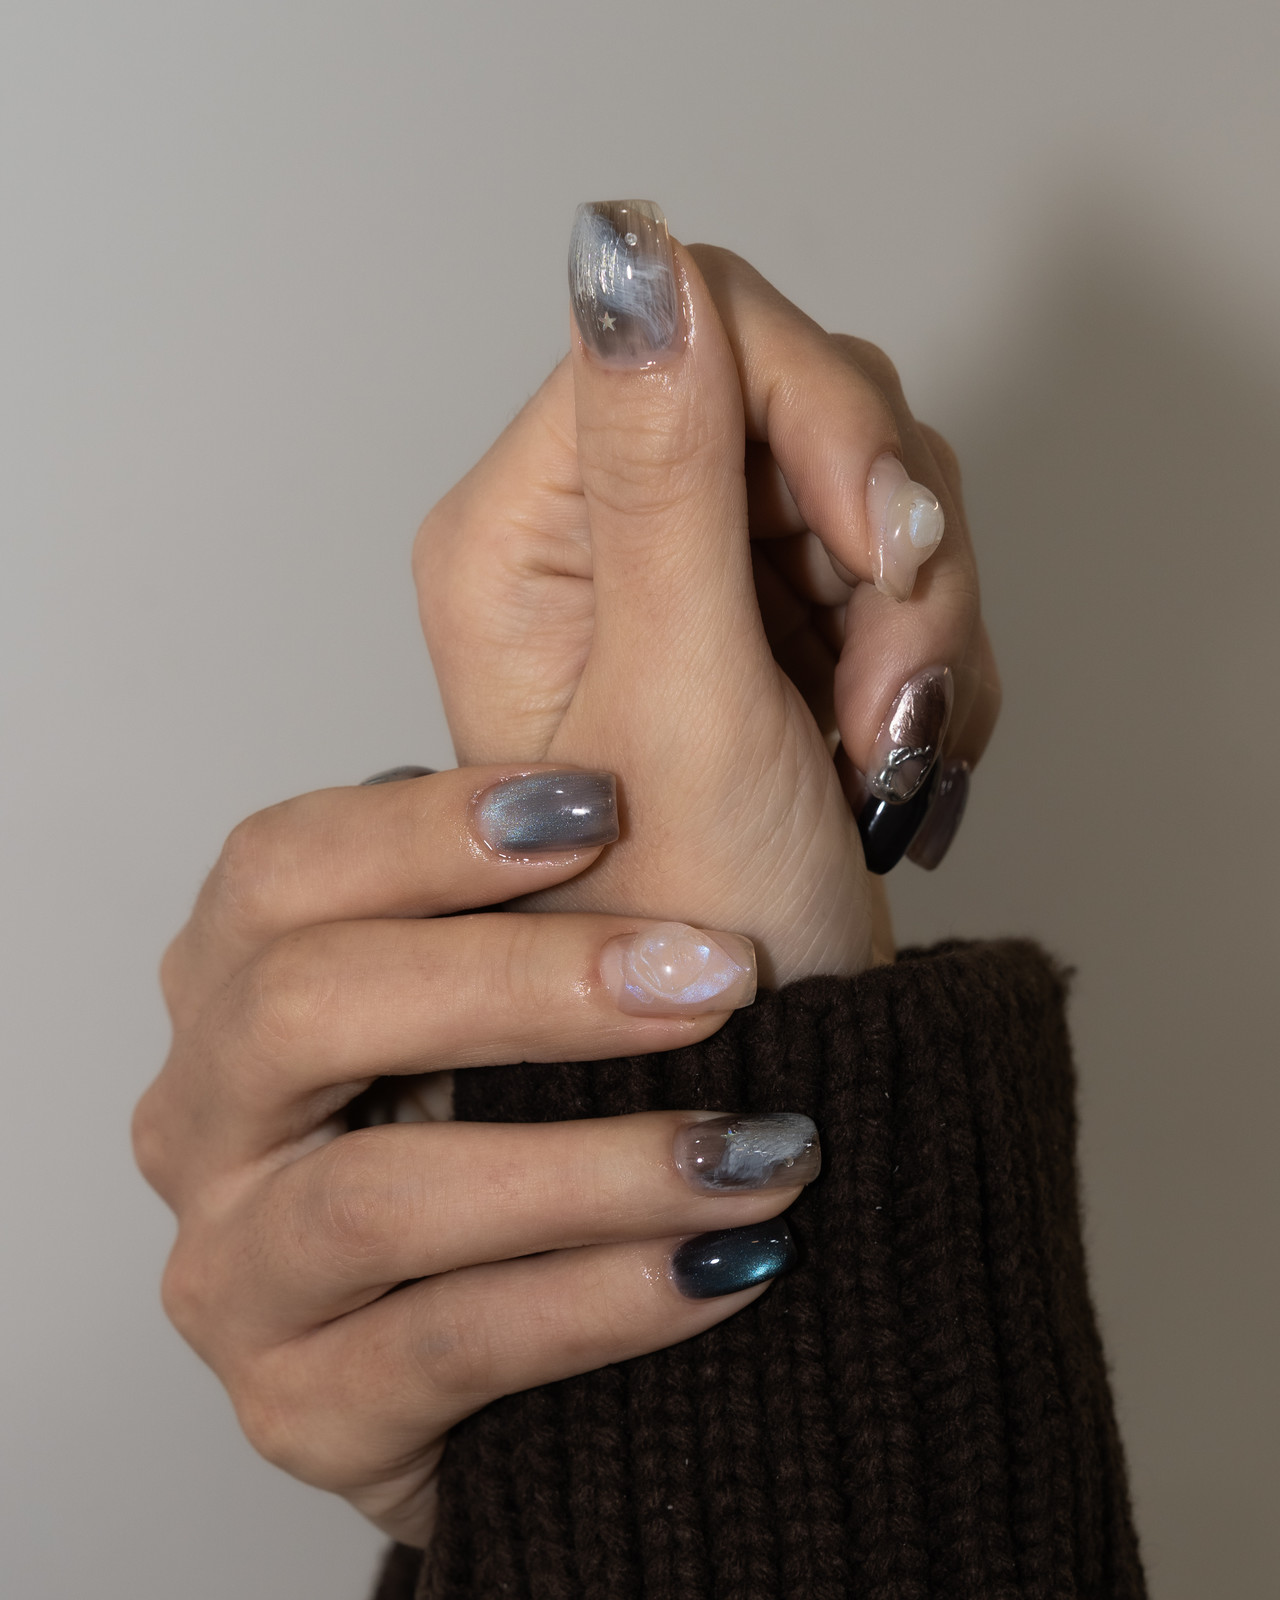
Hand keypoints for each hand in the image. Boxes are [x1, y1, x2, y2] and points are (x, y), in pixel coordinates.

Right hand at [134, 767, 821, 1545]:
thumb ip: (552, 862)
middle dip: (521, 985)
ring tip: (756, 1148)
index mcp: (241, 976)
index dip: (430, 829)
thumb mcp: (546, 961)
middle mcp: (209, 1114)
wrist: (575, 1323)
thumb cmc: (567, 1104)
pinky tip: (722, 1265)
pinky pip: (449, 1345)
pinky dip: (601, 1300)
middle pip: (302, 1010)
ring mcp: (238, 1270)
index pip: (282, 867)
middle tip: (711, 978)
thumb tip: (633, 749)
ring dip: (590, 1165)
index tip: (601, 806)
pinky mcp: (302, 1408)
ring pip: (378, 1196)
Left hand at [416, 206, 999, 984]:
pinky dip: (926, 655)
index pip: (689, 327)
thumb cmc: (689, 931)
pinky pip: (898, 560)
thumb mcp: (681, 696)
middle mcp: (594, 534)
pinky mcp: (770, 619)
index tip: (881, 549)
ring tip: (879, 749)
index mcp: (524, 533)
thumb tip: (626, 251)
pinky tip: (892, 757)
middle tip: (883, 689)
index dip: (818, 417)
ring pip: (867, 477)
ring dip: (916, 614)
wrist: (764, 1058)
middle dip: (882, 544)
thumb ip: (662, 470)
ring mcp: (690, 574)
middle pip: (795, 394)